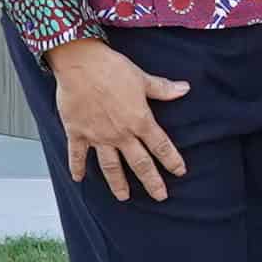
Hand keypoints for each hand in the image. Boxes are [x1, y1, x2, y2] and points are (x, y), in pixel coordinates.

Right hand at [48, 39, 188, 201]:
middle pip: (139, 163)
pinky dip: (76, 168)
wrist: (81, 63)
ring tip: (124, 197)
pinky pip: (77, 155)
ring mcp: (98, 136)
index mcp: (139, 120)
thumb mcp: (142, 78)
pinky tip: (78, 179)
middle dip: (151, 181)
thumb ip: (163, 88)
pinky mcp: (78, 133)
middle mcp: (120, 133)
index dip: (172, 160)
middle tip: (160, 196)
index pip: (160, 145)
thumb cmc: (112, 68)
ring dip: (118, 183)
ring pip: (111, 166)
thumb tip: (185, 88)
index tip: (179, 172)